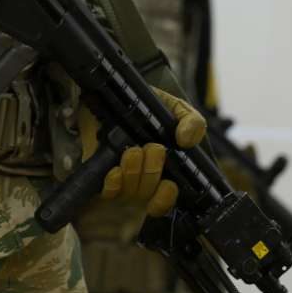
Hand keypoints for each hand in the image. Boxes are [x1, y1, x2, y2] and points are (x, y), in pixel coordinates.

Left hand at [78, 87, 206, 217]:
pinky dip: (114, 183)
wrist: (113, 92)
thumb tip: (186, 141)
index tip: (168, 182)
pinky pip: (107, 192)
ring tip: (132, 151)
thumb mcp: (176, 109)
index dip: (165, 198)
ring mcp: (120, 180)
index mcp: (164, 169)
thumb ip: (192, 122)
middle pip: (149, 194)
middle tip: (151, 149)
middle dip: (152, 172)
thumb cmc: (148, 106)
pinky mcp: (99, 175)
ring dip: (134, 172)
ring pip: (130, 192)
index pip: (165, 200)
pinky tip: (115, 170)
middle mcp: (142, 179)